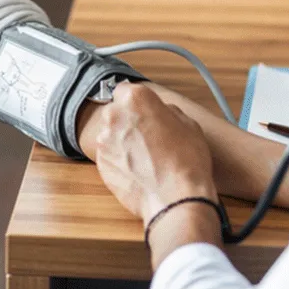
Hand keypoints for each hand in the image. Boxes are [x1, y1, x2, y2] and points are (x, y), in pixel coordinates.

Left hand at [93, 83, 218, 223]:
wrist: (176, 198)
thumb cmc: (187, 160)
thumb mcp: (188, 123)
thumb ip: (165, 110)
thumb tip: (159, 112)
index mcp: (135, 99)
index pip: (126, 90)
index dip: (136, 103)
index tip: (143, 111)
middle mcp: (114, 116)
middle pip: (116, 112)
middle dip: (127, 121)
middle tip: (148, 137)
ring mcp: (104, 141)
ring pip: (110, 135)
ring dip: (122, 142)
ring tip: (146, 157)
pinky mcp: (100, 165)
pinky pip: (109, 156)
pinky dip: (119, 160)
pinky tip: (139, 170)